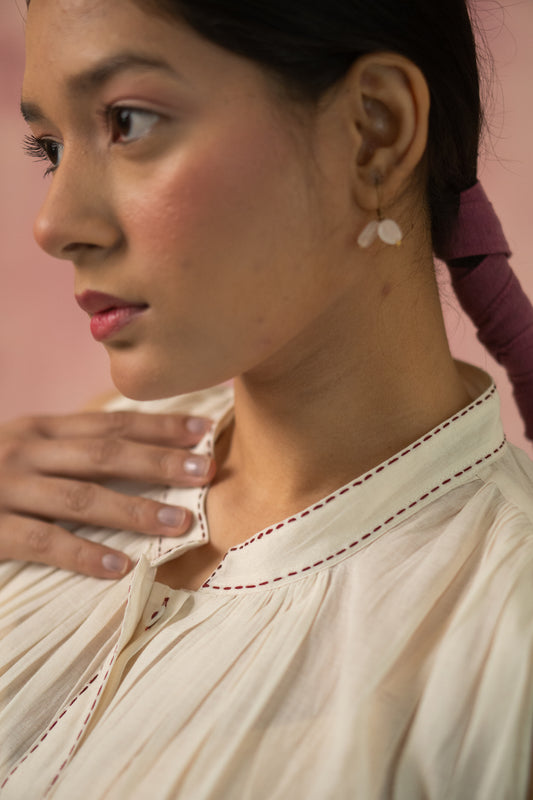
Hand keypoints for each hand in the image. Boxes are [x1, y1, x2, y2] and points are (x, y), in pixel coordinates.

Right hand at [0, 410, 214, 578]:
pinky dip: (83, 555)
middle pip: (105, 455)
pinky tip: (119, 567)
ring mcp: (6, 487)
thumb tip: (138, 453)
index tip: (202, 430)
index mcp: (41, 429)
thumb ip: (70, 450)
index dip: (158, 427)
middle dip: (158, 462)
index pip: (111, 424)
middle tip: (204, 471)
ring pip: (80, 497)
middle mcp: (27, 450)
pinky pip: (42, 542)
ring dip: (133, 509)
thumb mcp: (26, 450)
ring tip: (177, 522)